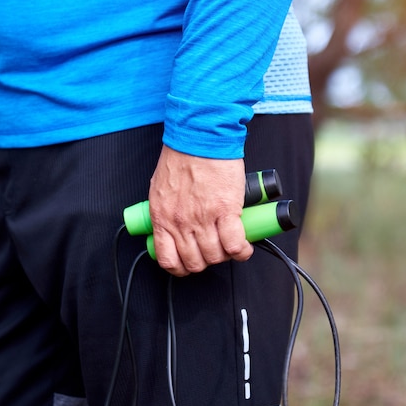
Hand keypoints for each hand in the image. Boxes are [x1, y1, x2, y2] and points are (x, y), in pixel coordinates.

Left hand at [148, 146, 253, 275]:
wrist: (200, 138)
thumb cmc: (182, 157)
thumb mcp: (161, 189)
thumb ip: (167, 210)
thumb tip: (175, 224)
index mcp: (162, 218)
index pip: (168, 260)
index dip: (182, 267)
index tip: (190, 263)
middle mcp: (181, 223)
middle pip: (195, 262)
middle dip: (206, 262)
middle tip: (214, 251)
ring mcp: (203, 219)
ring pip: (215, 256)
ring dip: (225, 256)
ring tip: (231, 247)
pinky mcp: (226, 212)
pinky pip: (235, 244)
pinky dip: (242, 251)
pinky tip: (244, 248)